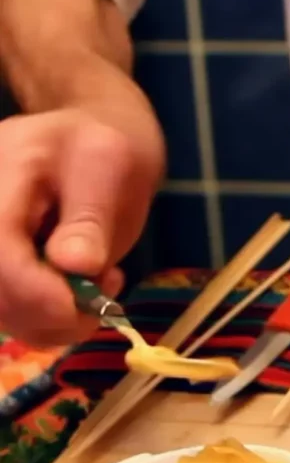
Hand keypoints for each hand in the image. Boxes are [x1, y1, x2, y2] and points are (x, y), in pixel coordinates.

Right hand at [0, 107, 163, 345]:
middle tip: (107, 287)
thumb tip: (75, 264)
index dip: (34, 291)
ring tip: (102, 283)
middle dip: (53, 311)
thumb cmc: (103, 147)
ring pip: (7, 315)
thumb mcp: (107, 165)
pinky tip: (86, 292)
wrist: (95, 141)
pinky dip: (57, 321)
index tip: (84, 307)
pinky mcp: (6, 272)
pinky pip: (20, 316)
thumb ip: (90, 216)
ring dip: (60, 320)